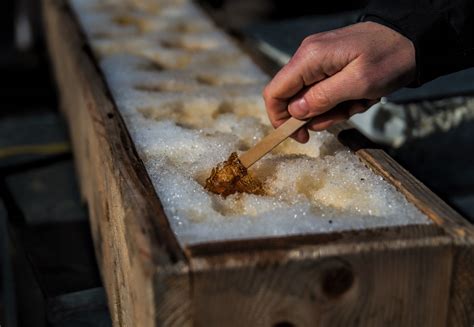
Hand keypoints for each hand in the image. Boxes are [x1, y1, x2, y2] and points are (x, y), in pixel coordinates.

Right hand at [263, 21, 415, 142]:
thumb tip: (294, 112)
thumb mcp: (359, 83)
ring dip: (334, 109)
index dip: (279, 118)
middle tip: (343, 115)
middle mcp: (307, 58)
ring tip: (359, 102)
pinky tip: (361, 96)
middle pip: (293, 99)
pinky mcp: (328, 66)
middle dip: (317, 115)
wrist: (412, 39)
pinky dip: (342, 101)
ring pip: (311, 99)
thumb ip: (323, 98)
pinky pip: (325, 92)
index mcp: (309, 59)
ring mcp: (318, 62)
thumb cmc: (389, 58)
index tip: (299, 136)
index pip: (274, 92)